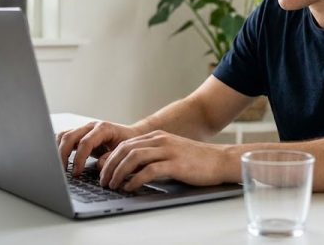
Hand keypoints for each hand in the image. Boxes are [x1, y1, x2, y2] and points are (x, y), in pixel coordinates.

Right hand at [56, 121, 139, 175]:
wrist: (132, 135)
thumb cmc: (130, 143)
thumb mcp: (125, 151)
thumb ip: (112, 157)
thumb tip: (99, 164)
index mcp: (103, 128)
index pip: (85, 142)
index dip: (79, 158)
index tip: (76, 172)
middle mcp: (91, 126)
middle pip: (69, 137)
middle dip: (63, 155)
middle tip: (64, 172)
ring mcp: (84, 129)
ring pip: (63, 136)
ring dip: (58, 151)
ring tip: (60, 167)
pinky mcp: (80, 135)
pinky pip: (64, 138)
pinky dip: (59, 148)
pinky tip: (60, 161)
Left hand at [98, 130, 230, 190]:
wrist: (220, 160)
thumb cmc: (196, 160)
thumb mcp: (171, 153)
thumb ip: (152, 156)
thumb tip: (130, 170)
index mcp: (158, 137)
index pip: (126, 145)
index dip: (111, 158)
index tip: (103, 172)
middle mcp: (161, 140)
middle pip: (126, 149)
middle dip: (110, 166)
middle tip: (104, 181)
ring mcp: (168, 151)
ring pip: (134, 157)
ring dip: (119, 172)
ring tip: (113, 185)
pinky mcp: (176, 164)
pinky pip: (149, 170)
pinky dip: (135, 180)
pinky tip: (130, 187)